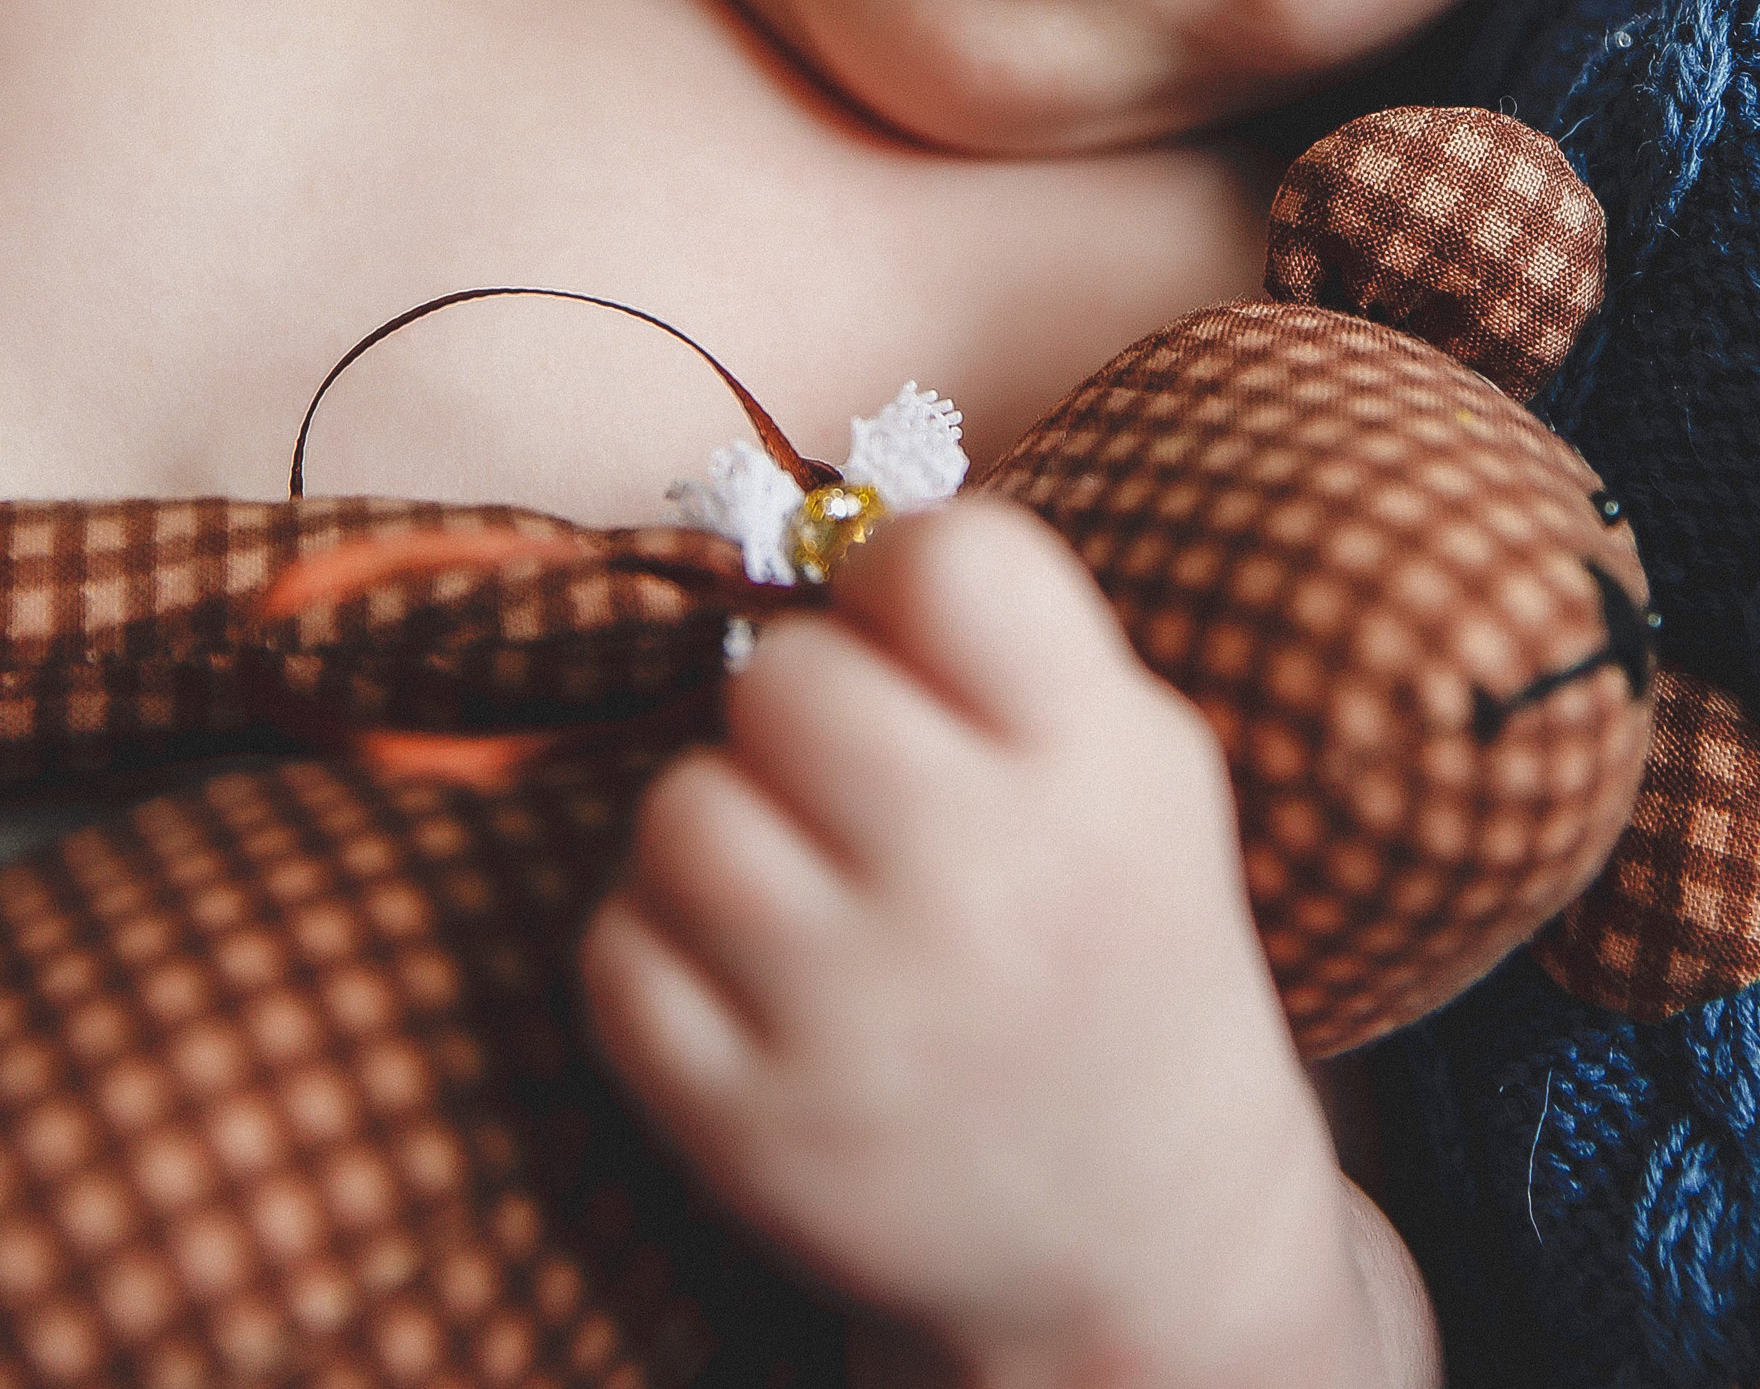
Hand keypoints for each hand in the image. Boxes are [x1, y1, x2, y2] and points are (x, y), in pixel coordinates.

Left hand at [578, 497, 1434, 1388]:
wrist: (1142, 1229)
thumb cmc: (1115, 935)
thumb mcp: (1137, 760)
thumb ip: (1005, 635)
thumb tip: (819, 529)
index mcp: (1098, 769)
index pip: (949, 562)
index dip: (895, 569)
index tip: (904, 625)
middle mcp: (985, 887)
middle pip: (783, 676)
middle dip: (803, 704)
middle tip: (850, 775)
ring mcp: (861, 1024)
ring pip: (683, 811)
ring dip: (724, 824)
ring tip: (797, 876)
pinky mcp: (753, 1136)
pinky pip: (618, 957)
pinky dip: (663, 951)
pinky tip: (751, 978)